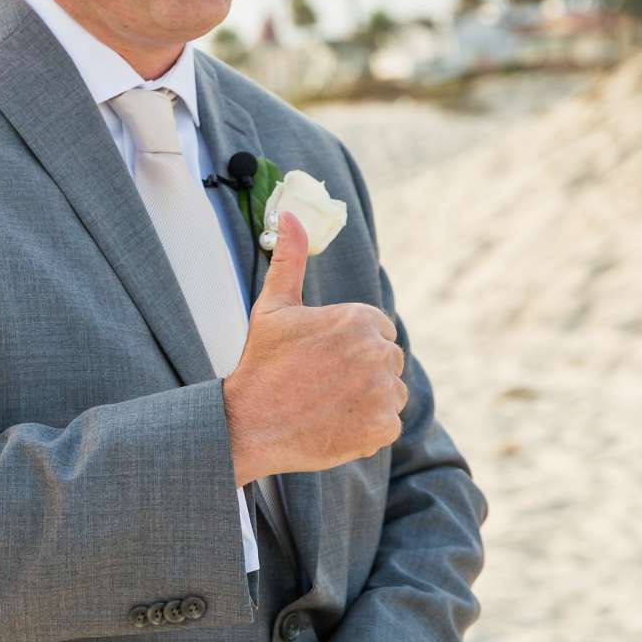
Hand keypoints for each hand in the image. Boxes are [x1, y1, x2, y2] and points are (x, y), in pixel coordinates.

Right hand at [221, 213, 408, 484]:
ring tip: (327, 404)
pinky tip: (335, 424)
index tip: (322, 359)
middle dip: (362, 372)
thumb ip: (290, 259)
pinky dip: (367, 427)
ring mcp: (383, 391)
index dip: (349, 346)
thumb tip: (289, 214)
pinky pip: (388, 423)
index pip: (377, 331)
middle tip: (321, 384)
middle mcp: (378, 352)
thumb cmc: (262, 364)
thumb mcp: (274, 306)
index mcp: (359, 319)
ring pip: (391, 393)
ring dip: (367, 400)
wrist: (250, 423)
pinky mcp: (383, 426)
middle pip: (387, 362)